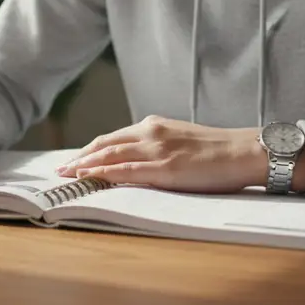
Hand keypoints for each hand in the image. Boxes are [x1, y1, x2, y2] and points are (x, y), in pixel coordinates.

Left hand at [54, 115, 270, 193]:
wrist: (245, 151)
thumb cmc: (218, 150)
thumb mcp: (182, 140)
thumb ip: (159, 145)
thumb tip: (139, 159)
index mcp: (154, 125)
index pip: (113, 137)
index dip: (90, 149)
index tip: (73, 159)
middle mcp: (151, 132)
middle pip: (104, 144)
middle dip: (79, 157)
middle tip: (60, 171)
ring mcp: (157, 150)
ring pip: (110, 156)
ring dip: (85, 166)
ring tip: (67, 177)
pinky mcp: (165, 168)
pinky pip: (127, 171)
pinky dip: (104, 174)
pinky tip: (90, 179)